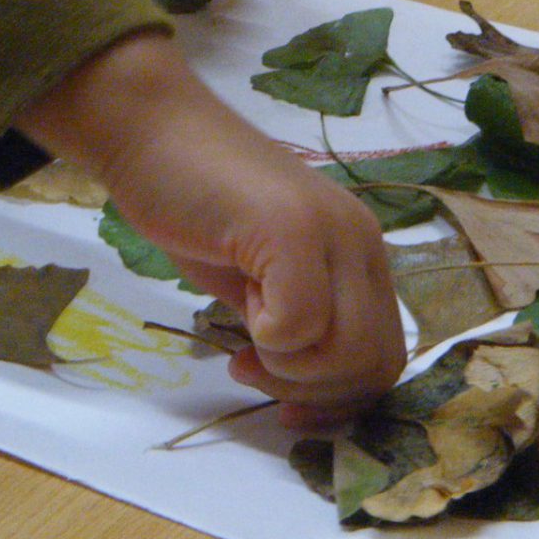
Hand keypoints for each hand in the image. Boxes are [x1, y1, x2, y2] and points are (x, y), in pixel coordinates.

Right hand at [15, 32, 405, 421]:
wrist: (151, 133)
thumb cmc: (198, 202)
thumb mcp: (263, 276)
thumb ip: (299, 318)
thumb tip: (315, 388)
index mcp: (361, 255)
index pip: (387, 358)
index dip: (339, 399)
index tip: (285, 404)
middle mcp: (361, 243)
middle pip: (375, 365)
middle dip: (312, 391)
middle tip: (255, 367)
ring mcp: (333, 233)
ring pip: (346, 354)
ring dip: (288, 369)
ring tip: (246, 339)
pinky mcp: (292, 230)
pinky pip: (299, 328)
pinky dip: (264, 339)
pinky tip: (238, 309)